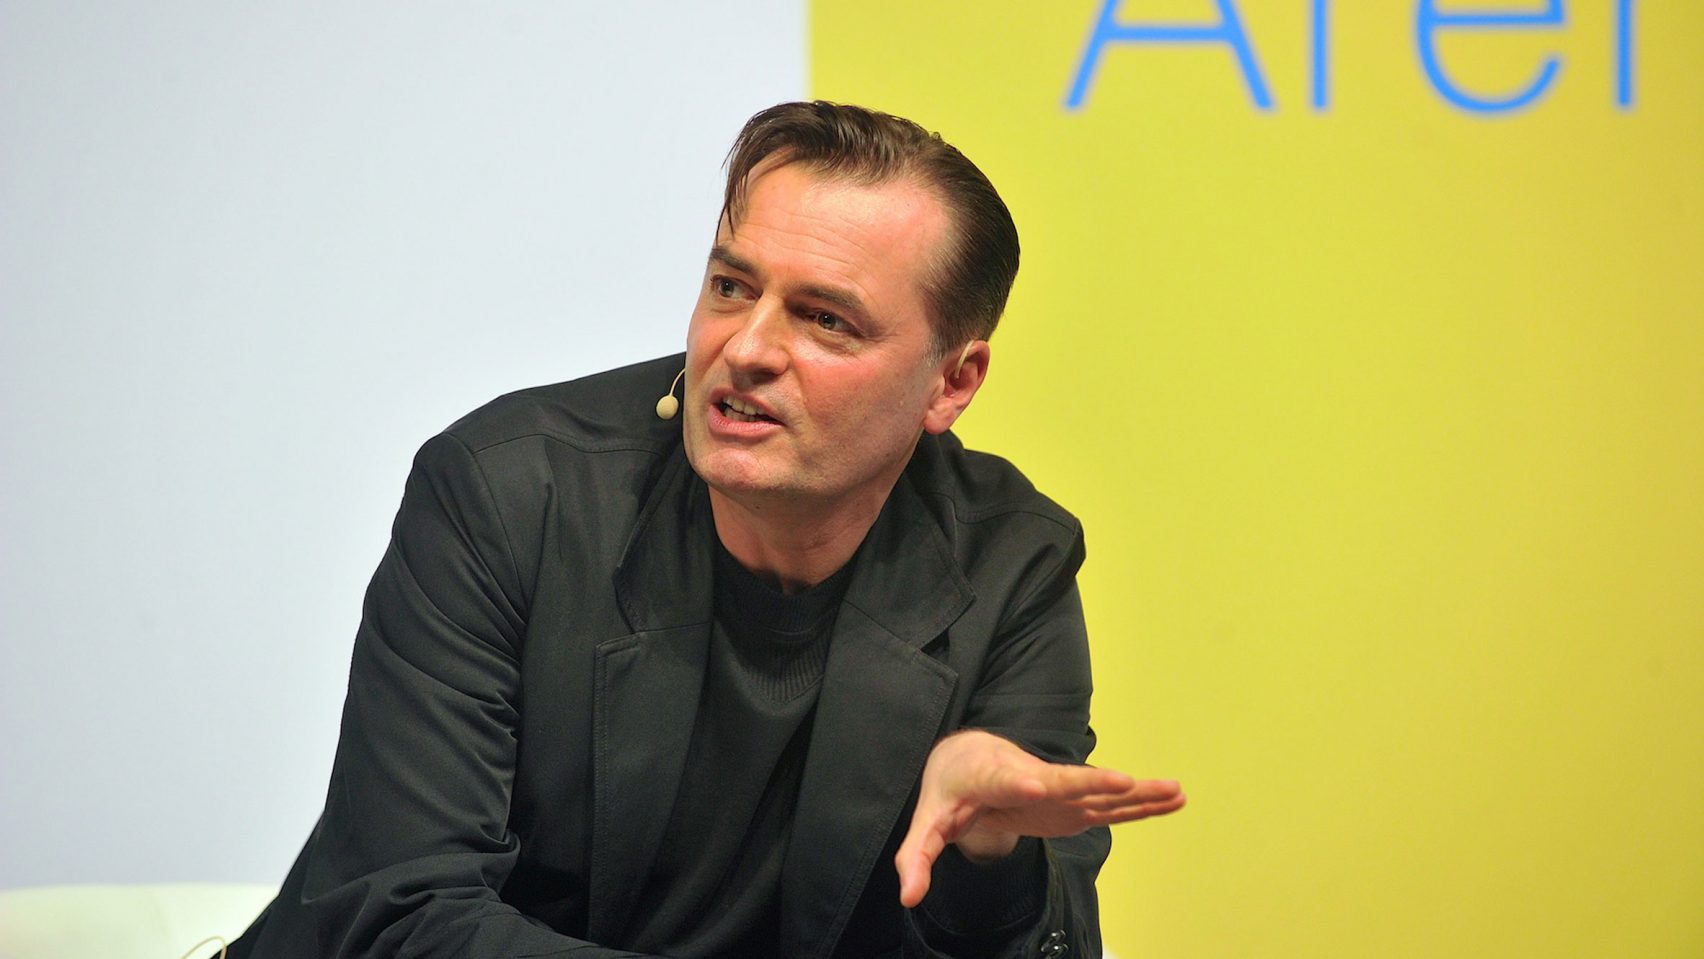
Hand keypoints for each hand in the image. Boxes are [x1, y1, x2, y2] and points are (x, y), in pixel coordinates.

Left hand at [894, 730, 1184, 907]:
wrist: (966, 757)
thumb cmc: (949, 789)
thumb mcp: (927, 820)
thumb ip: (916, 857)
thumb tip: (909, 897)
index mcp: (993, 778)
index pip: (1009, 781)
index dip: (1023, 784)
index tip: (1037, 787)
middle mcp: (1032, 778)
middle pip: (1063, 779)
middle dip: (1091, 781)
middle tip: (1124, 781)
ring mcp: (1058, 790)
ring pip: (1098, 790)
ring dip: (1136, 791)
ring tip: (1175, 789)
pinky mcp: (1073, 804)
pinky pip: (1109, 805)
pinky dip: (1140, 804)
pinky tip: (1173, 799)